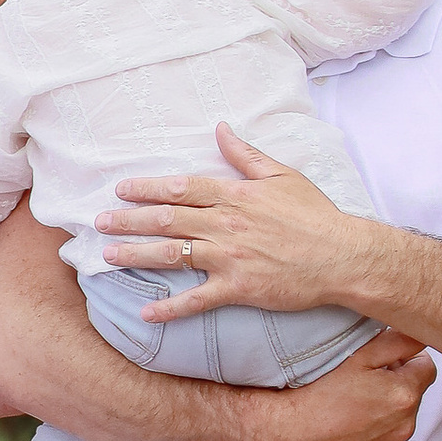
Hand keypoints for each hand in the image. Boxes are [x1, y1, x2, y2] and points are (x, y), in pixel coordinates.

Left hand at [104, 127, 364, 319]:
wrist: (343, 257)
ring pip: (172, 255)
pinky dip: (169, 308)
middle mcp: (226, 225)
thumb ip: (245, 155)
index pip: (181, 188)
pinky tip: (145, 312)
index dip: (147, 188)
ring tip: (107, 256)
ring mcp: (230, 257)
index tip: (121, 189)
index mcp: (235, 196)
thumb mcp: (282, 175)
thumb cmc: (315, 216)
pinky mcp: (238, 289)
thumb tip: (221, 128)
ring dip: (136, 255)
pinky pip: (196, 300)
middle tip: (99, 222)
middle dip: (129, 220)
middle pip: (167, 220)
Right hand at [236, 328, 433, 440]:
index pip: (427, 368)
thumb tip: (419, 335)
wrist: (288, 435)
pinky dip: (372, 438)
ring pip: (398, 423)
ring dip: (385, 414)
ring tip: (352, 408)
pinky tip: (348, 430)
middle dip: (395, 387)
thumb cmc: (319, 391)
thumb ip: (396, 341)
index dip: (406, 361)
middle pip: (412, 396)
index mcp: (405, 393)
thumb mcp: (358, 355)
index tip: (387, 362)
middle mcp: (405, 425)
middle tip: (363, 383)